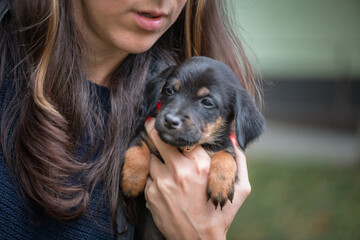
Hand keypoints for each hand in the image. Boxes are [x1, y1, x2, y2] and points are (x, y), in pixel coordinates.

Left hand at [144, 119, 250, 239]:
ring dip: (156, 157)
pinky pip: (148, 176)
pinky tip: (164, 183)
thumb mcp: (240, 188)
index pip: (182, 136)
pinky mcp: (150, 194)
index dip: (176, 129)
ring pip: (151, 157)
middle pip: (158, 139)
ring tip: (164, 161)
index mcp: (201, 165)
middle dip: (154, 129)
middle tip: (153, 123)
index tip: (173, 124)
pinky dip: (154, 176)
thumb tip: (233, 138)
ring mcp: (162, 183)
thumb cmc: (220, 214)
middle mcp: (179, 171)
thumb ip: (239, 160)